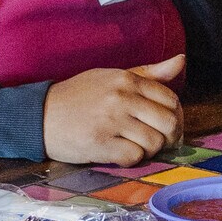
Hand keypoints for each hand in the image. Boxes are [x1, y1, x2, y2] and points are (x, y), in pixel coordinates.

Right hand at [40, 55, 184, 165]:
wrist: (40, 115)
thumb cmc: (78, 96)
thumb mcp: (111, 77)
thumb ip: (148, 73)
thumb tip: (181, 61)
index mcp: (126, 79)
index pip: (171, 98)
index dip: (176, 115)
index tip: (167, 124)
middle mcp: (121, 98)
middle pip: (169, 122)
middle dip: (170, 136)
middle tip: (160, 141)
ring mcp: (111, 121)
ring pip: (155, 142)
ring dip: (151, 150)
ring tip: (137, 146)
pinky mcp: (100, 144)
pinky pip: (135, 157)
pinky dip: (133, 159)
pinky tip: (121, 152)